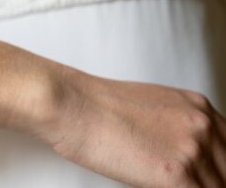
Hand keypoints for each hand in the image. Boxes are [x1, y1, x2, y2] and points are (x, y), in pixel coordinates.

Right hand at [32, 66, 225, 186]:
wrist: (72, 103)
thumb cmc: (97, 104)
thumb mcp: (150, 106)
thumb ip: (179, 128)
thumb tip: (187, 157)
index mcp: (198, 106)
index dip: (220, 172)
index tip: (207, 180)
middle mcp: (202, 124)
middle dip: (211, 183)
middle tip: (179, 183)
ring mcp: (192, 149)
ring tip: (161, 182)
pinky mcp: (176, 176)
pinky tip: (150, 186)